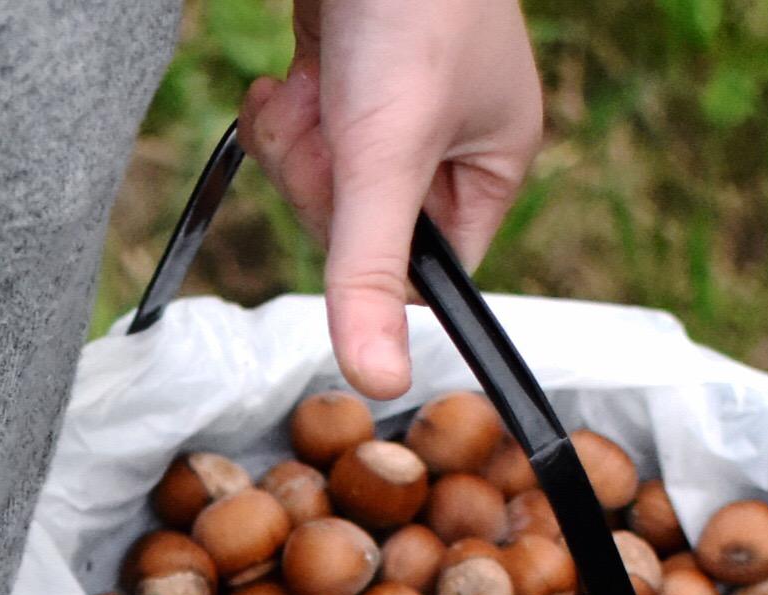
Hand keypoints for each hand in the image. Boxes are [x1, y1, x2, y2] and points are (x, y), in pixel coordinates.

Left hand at [240, 0, 541, 398]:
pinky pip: (293, 134)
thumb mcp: (386, 152)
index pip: (428, 269)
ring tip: (310, 88)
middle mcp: (444, 140)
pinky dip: (278, 109)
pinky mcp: (334, 81)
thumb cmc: (410, 7)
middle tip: (332, 128)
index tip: (351, 206)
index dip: (374, 256)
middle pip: (357, 229)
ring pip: (316, 183)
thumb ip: (370, 271)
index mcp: (490, 162)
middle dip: (324, 182)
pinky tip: (290, 70)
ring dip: (295, 142)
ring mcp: (386, 109)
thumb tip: (381, 383)